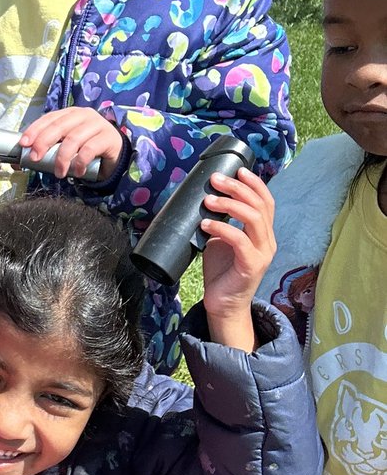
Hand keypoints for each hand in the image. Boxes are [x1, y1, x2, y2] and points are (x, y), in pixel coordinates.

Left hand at [19, 107, 123, 179]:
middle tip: (35, 158)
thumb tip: (22, 162)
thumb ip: (49, 149)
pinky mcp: (109, 137)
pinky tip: (77, 172)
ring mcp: (97, 124)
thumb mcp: (66, 145)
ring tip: (59, 173)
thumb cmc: (86, 148)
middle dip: (44, 142)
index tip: (24, 143)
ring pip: (73, 139)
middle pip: (59, 126)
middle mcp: (83, 115)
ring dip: (62, 158)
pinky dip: (80, 162)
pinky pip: (90, 149)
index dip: (35, 129)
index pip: (49, 118)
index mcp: (70, 114)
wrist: (115, 154)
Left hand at [201, 168, 275, 350]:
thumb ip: (222, 221)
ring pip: (254, 219)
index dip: (254, 183)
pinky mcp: (252, 266)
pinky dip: (222, 228)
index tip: (238, 170)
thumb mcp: (221, 239)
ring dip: (229, 205)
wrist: (223, 304)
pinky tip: (207, 224)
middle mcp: (267, 240)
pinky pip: (240, 241)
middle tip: (216, 180)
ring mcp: (262, 253)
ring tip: (209, 200)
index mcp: (262, 232)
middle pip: (260, 205)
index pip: (266, 201)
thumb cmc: (222, 271)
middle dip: (237, 188)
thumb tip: (206, 199)